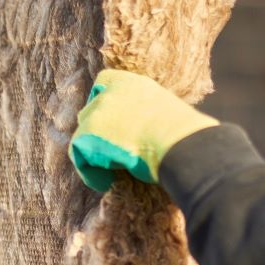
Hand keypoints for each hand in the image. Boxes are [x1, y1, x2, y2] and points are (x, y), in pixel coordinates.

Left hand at [69, 69, 218, 191]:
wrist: (182, 145)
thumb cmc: (185, 137)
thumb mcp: (166, 114)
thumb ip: (148, 115)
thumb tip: (149, 133)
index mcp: (133, 83)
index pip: (104, 81)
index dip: (102, 100)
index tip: (109, 121)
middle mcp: (111, 93)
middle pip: (90, 111)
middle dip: (97, 132)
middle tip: (111, 154)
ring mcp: (98, 112)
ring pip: (82, 135)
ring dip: (94, 154)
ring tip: (111, 172)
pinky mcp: (88, 134)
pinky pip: (79, 156)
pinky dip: (90, 172)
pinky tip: (107, 183)